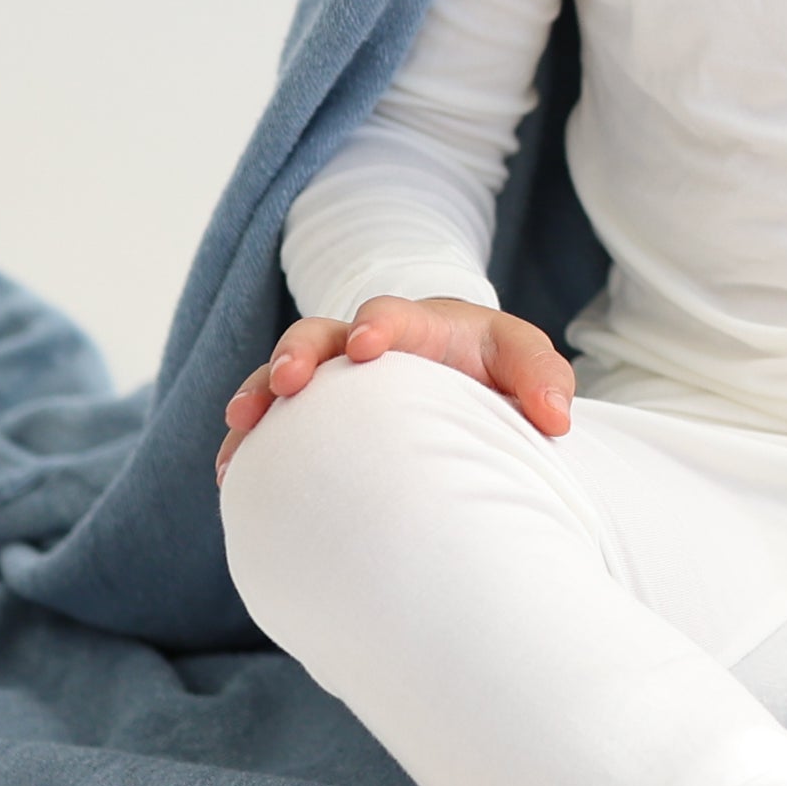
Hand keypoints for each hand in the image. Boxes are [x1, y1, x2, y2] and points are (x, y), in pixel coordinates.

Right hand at [214, 295, 574, 478]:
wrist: (460, 377)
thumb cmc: (492, 366)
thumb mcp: (526, 361)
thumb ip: (544, 380)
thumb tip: (555, 420)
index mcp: (415, 325)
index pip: (391, 313)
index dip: (378, 324)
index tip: (367, 345)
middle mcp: (361, 345)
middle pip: (317, 334)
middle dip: (299, 354)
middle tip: (289, 383)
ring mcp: (330, 379)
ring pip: (281, 374)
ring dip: (260, 394)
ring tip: (240, 423)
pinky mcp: (314, 414)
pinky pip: (273, 421)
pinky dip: (249, 439)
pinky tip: (231, 472)